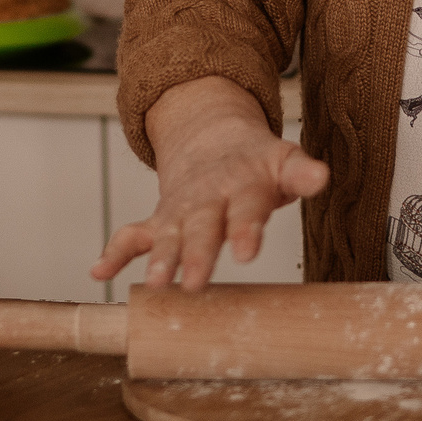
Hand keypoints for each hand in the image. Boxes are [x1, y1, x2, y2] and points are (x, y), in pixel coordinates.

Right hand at [91, 76, 328, 292]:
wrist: (212, 136)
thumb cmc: (256, 162)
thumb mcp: (283, 160)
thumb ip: (300, 172)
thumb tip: (322, 176)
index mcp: (242, 185)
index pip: (246, 208)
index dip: (245, 229)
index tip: (246, 252)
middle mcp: (207, 198)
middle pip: (201, 227)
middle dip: (197, 255)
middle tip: (194, 284)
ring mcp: (180, 210)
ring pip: (166, 235)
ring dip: (158, 259)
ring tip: (153, 284)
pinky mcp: (160, 220)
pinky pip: (132, 235)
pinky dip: (115, 253)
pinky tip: (99, 272)